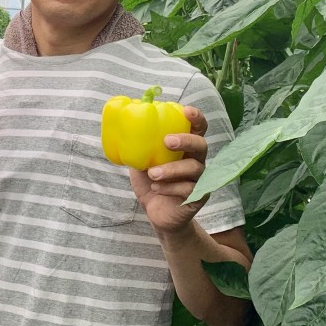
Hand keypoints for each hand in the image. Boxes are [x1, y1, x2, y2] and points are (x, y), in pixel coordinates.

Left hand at [129, 105, 209, 236]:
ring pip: (194, 168)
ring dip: (171, 169)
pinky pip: (188, 189)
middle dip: (186, 140)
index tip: (186, 110)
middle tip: (168, 141)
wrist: (157, 214)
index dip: (196, 118)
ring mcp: (199, 180)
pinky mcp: (197, 197)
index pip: (197, 129)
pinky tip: (156, 188)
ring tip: (152, 173)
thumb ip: (140, 147)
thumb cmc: (152, 183)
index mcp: (185, 149)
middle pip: (201, 145)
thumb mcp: (142, 162)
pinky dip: (170, 187)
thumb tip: (123, 127)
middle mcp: (196, 161)